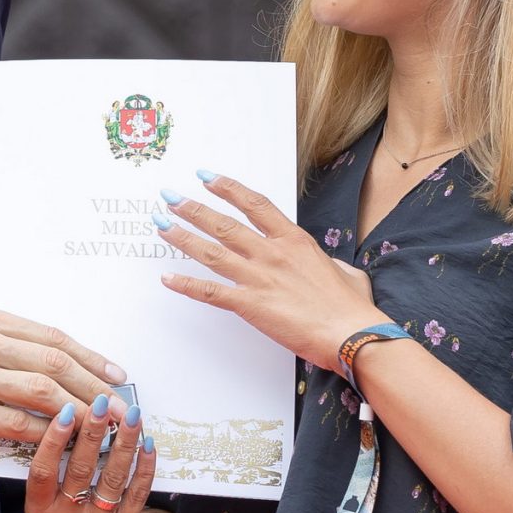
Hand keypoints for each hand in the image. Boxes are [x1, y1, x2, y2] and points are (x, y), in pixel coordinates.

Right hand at [0, 306, 124, 459]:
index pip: (52, 336)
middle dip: (95, 385)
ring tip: (102, 427)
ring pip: (42, 392)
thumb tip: (60, 369)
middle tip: (120, 406)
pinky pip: (17, 424)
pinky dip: (46, 435)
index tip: (117, 374)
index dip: (91, 357)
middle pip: (54, 361)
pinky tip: (65, 444)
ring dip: (79, 411)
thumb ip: (7, 349)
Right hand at [24, 391, 154, 512]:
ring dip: (124, 442)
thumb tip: (69, 422)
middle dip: (92, 431)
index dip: (53, 440)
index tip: (65, 410)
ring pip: (113, 478)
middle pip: (81, 469)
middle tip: (101, 401)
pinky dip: (143, 467)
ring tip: (131, 415)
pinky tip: (147, 445)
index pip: (43, 472)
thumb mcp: (40, 508)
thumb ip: (49, 475)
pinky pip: (136, 494)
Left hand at [157, 172, 385, 368]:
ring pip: (211, 252)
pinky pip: (210, 292)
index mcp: (295, 241)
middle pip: (224, 224)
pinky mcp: (250, 305)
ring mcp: (258, 278)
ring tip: (161, 225)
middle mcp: (272, 254)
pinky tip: (167, 278)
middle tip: (170, 197)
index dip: (228, 188)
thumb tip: (326, 263)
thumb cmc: (351, 307)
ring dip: (183, 237)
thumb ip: (327, 262)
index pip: (255, 204)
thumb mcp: (345, 271)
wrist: (351, 334)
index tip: (206, 177)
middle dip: (193, 208)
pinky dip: (186, 285)